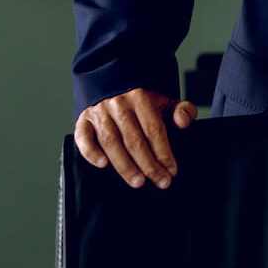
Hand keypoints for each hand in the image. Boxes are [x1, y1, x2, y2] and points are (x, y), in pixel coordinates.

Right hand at [73, 87, 196, 189]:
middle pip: (134, 140)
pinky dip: (91, 152)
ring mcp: (99, 112)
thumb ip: (182, 109)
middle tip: (160, 182)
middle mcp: (118, 104)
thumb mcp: (164, 100)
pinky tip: (102, 165)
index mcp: (141, 98)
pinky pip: (83, 138)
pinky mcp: (83, 119)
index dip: (163, 152)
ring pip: (111, 142)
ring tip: (138, 181)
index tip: (172, 171)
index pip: (154, 129)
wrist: (112, 84)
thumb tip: (184, 122)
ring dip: (124, 165)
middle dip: (148, 165)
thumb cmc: (142, 100)